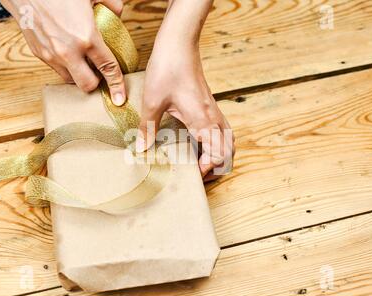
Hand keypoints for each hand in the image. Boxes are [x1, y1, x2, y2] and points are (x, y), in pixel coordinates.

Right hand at [0, 0, 125, 104]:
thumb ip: (110, 4)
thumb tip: (118, 14)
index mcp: (86, 37)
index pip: (108, 68)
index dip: (116, 85)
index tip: (119, 98)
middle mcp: (69, 51)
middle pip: (87, 85)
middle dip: (96, 83)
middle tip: (100, 73)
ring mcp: (51, 55)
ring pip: (70, 80)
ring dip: (80, 76)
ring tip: (84, 63)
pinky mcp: (39, 53)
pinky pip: (57, 69)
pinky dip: (66, 67)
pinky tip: (69, 54)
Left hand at [137, 26, 233, 180]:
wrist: (179, 44)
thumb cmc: (168, 69)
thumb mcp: (153, 102)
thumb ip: (149, 128)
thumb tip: (141, 149)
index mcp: (203, 121)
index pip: (219, 155)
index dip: (209, 169)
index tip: (192, 174)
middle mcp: (213, 118)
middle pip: (229, 151)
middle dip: (218, 167)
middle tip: (199, 174)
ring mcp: (214, 111)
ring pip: (228, 140)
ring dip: (219, 155)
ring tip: (201, 163)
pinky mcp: (209, 105)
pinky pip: (221, 130)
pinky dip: (216, 143)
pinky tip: (198, 143)